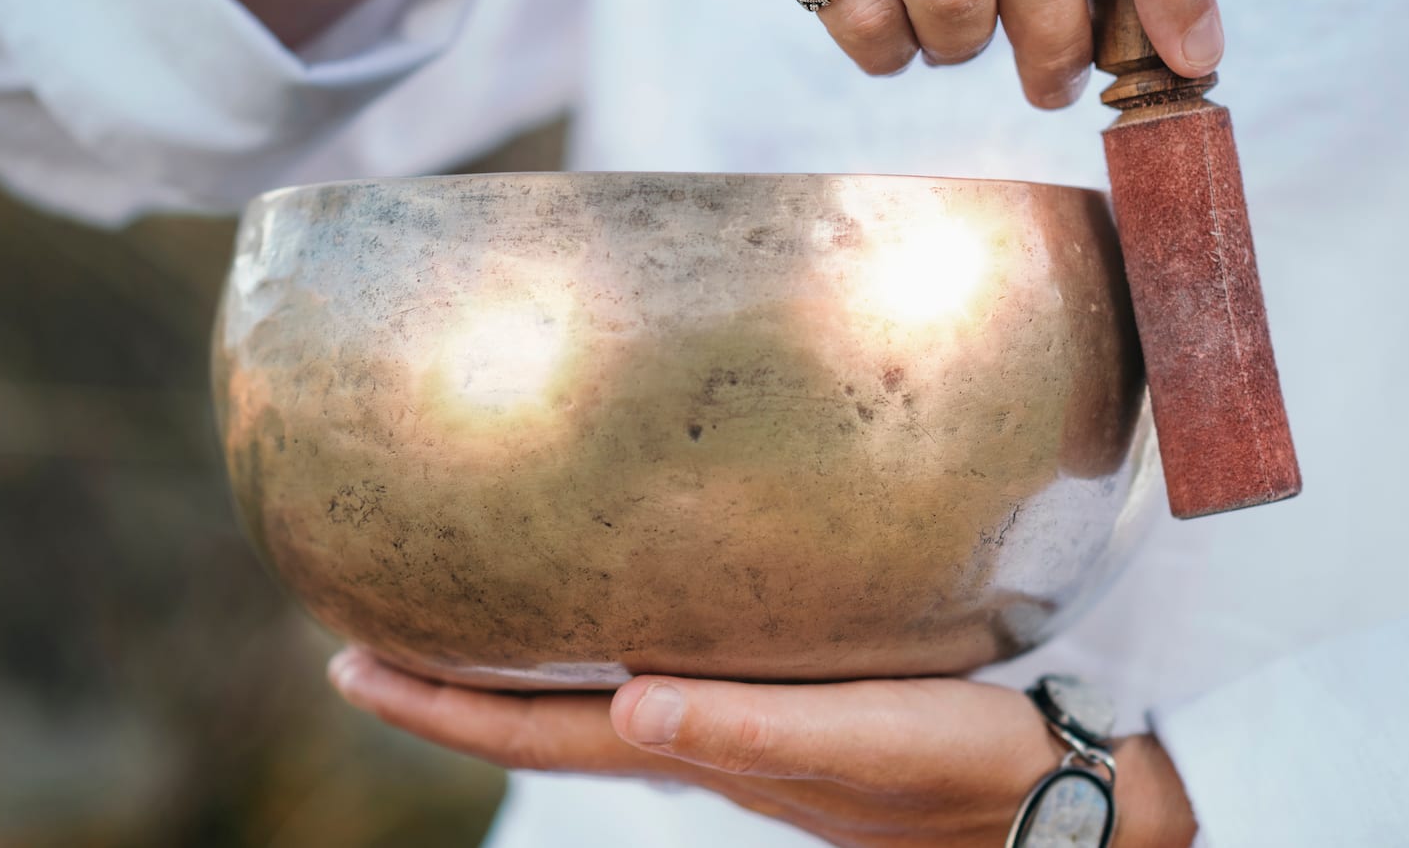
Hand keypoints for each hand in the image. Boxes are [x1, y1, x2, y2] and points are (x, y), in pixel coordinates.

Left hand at [328, 648, 1197, 847]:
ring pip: (595, 699)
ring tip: (462, 617)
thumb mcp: (863, 744)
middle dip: (452, 686)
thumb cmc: (969, 772)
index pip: (537, 736)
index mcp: (703, 753)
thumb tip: (626, 703)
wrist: (1063, 801)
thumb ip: (750, 732)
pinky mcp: (793, 700)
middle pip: (543, 720)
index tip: (345, 666)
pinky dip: (604, 645)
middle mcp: (705, 742)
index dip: (439, 709)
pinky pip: (663, 669)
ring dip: (516, 667)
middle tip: (368, 636)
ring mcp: (744, 727)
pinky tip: (622, 607)